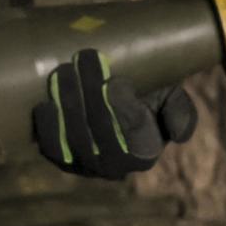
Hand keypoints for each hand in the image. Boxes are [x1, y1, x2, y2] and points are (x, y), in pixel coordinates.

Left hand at [32, 49, 197, 178]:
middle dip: (92, 98)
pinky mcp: (60, 157)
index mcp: (146, 150)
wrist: (110, 88)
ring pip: (76, 143)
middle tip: (84, 60)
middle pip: (102, 139)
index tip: (115, 81)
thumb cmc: (145, 90)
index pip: (139, 141)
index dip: (126, 113)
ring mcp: (85, 165)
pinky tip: (45, 103)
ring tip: (64, 72)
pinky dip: (48, 129)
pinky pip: (52, 150)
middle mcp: (116, 165)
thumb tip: (176, 134)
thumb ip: (180, 111)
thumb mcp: (170, 95)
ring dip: (69, 106)